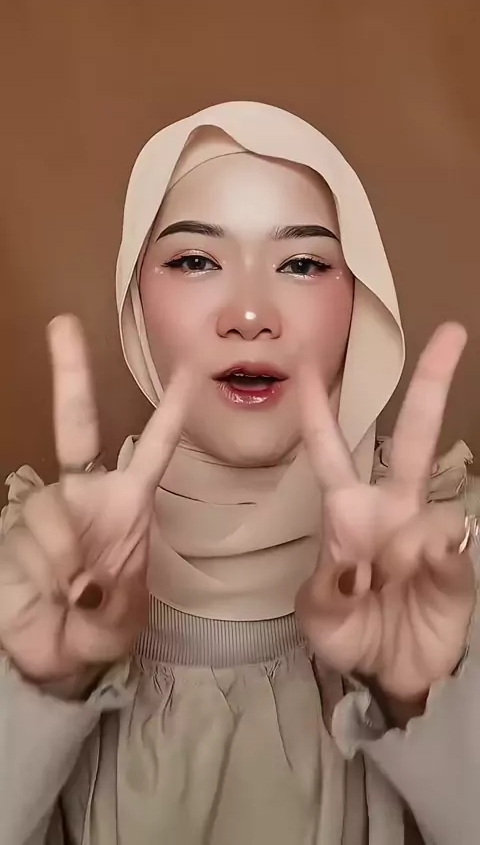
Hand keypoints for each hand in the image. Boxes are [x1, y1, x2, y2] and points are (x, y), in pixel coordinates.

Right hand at [0, 316, 191, 687]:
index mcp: (126, 504)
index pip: (151, 449)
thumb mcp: (121, 619)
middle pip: (74, 424)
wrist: (49, 655)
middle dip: (71, 373)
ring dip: (63, 555)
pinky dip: (41, 568)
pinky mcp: (10, 529)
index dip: (170, 413)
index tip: (190, 371)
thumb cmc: (97, 629)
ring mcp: (43, 508)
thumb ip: (112, 598)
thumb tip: (82, 580)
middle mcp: (82, 493)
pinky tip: (49, 589)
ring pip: (50, 508)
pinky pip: (25, 536)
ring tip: (73, 594)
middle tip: (64, 325)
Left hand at [296, 323, 475, 700]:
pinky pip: (452, 545)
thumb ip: (323, 594)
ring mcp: (428, 532)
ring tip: (387, 586)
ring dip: (406, 546)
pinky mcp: (459, 561)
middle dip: (431, 383)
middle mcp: (392, 508)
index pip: (329, 450)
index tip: (302, 364)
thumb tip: (355, 568)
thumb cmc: (350, 634)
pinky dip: (433, 563)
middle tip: (452, 333)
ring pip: (433, 503)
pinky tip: (421, 581)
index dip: (316, 410)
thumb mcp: (318, 619)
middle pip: (414, 435)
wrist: (394, 674)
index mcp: (347, 512)